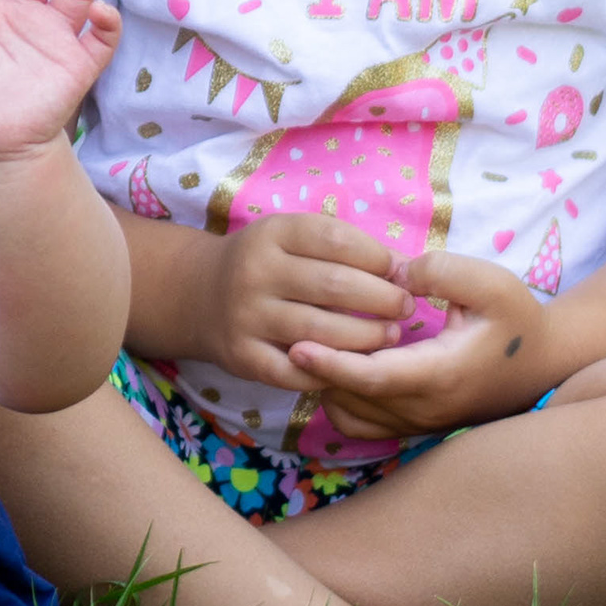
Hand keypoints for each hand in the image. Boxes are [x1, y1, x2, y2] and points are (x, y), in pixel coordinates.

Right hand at [183, 214, 420, 387]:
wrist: (200, 295)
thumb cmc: (268, 263)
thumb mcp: (293, 237)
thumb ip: (343, 247)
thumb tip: (405, 269)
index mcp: (272, 234)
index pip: (336, 240)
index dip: (377, 257)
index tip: (399, 271)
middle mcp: (255, 272)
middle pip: (334, 286)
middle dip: (382, 299)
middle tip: (406, 307)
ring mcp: (247, 317)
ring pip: (321, 333)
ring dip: (367, 337)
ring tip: (391, 335)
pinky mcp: (243, 357)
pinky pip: (296, 371)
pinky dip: (330, 370)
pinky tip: (352, 365)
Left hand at [283, 252, 549, 440]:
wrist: (543, 362)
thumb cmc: (516, 319)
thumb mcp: (490, 283)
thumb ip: (442, 270)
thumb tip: (395, 273)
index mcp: (440, 373)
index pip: (374, 377)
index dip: (332, 364)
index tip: (297, 346)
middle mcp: (424, 408)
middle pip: (353, 398)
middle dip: (316, 371)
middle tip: (285, 337)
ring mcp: (419, 423)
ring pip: (351, 416)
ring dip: (325, 386)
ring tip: (306, 345)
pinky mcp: (414, 427)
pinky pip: (361, 424)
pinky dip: (339, 400)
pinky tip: (335, 365)